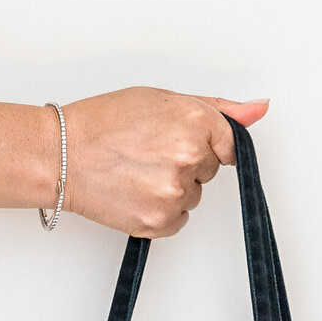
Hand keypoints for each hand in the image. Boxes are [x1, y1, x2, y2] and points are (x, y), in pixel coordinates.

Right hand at [58, 87, 268, 238]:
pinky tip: (133, 192)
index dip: (201, 143)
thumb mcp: (162, 100)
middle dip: (184, 162)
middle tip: (145, 152)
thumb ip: (218, 108)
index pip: (228, 144)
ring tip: (134, 171)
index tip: (176, 142)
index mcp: (195, 120)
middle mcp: (190, 156)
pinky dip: (160, 212)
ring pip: (193, 196)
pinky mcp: (160, 221)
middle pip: (209, 170)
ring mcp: (176, 191)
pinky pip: (178, 220)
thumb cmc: (104, 123)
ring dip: (171, 189)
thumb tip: (260, 109)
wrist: (61, 155)